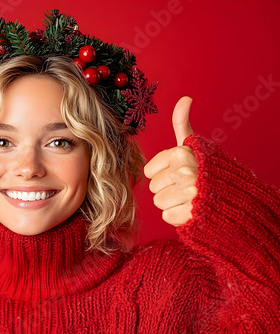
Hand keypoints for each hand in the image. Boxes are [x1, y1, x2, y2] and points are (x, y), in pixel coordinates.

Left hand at [144, 97, 197, 225]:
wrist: (235, 198)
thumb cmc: (208, 170)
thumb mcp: (193, 146)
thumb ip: (182, 123)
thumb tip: (185, 98)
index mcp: (181, 153)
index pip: (149, 171)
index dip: (162, 174)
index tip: (179, 172)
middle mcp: (185, 170)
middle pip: (153, 188)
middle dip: (168, 189)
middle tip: (187, 186)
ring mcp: (189, 192)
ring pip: (159, 202)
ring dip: (172, 203)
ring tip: (190, 198)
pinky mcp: (192, 213)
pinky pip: (167, 216)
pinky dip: (178, 217)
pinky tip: (193, 210)